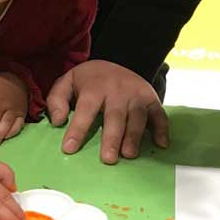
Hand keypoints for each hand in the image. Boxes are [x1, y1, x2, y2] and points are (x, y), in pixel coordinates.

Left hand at [47, 60, 168, 164]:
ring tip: (129, 155)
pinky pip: (159, 115)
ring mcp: (137, 95)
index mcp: (95, 87)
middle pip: (115, 116)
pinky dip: (162, 129)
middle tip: (108, 159)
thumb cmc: (90, 80)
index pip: (86, 109)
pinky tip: (161, 144)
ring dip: (134, 136)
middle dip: (112, 137)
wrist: (118, 61)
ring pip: (137, 117)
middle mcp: (118, 91)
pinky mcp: (152, 99)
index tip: (69, 148)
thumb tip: (57, 121)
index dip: (78, 129)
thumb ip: (57, 99)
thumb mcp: (68, 82)